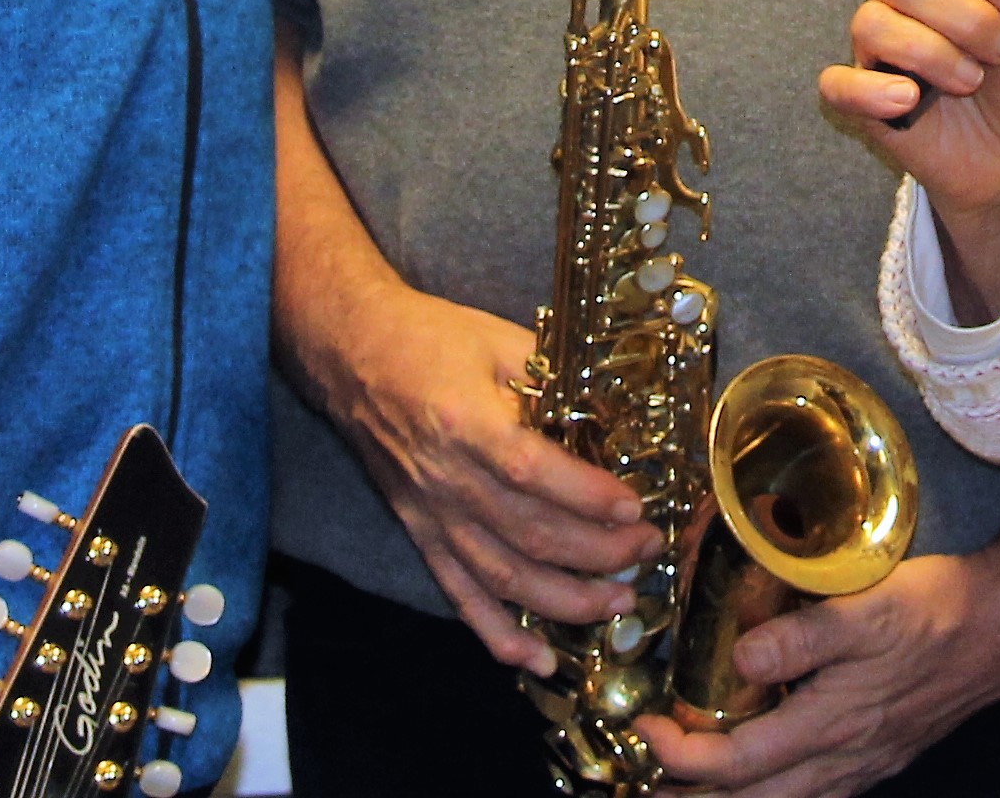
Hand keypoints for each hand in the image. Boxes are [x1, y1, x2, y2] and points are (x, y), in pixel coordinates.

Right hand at [303, 280, 656, 671]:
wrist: (351, 352)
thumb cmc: (428, 339)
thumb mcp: (498, 340)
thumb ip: (552, 380)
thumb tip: (614, 414)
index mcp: (467, 424)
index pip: (533, 474)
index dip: (588, 498)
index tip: (636, 507)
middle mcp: (447, 479)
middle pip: (529, 535)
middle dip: (599, 554)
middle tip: (647, 550)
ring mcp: (432, 515)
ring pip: (504, 578)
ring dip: (566, 601)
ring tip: (619, 603)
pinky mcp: (421, 535)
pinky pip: (460, 596)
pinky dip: (497, 635)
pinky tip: (538, 660)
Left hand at [634, 468, 999, 797]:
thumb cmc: (938, 612)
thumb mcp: (867, 609)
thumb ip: (801, 637)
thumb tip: (741, 656)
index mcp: (831, 726)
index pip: (737, 764)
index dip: (682, 757)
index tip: (646, 729)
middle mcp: (844, 759)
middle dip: (695, 797)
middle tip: (650, 779)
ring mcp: (864, 764)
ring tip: (692, 785)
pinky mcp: (880, 756)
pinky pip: (816, 793)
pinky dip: (776, 792)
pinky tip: (768, 778)